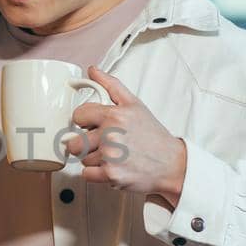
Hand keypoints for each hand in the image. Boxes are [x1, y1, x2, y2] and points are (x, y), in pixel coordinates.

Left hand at [63, 66, 186, 204]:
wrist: (171, 164)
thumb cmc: (152, 135)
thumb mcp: (134, 104)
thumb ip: (111, 85)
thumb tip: (93, 71)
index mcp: (114, 115)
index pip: (78, 115)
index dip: (85, 121)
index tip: (94, 125)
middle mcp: (111, 135)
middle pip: (74, 142)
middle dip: (85, 143)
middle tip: (103, 143)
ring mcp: (110, 156)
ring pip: (82, 158)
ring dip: (94, 159)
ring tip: (113, 155)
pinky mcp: (111, 175)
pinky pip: (86, 174)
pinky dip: (96, 174)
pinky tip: (113, 166)